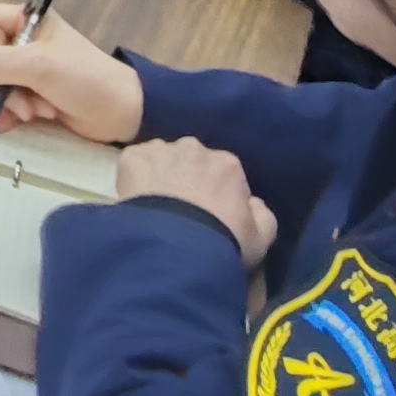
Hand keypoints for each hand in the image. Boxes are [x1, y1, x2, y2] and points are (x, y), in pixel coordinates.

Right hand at [0, 5, 142, 141]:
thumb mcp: (39, 65)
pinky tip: (13, 126)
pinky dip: (9, 115)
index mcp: (27, 20)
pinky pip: (5, 103)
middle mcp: (24, 42)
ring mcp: (29, 71)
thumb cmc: (84, 79)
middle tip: (30, 95)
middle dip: (6, 82)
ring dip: (14, 101)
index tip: (11, 60)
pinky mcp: (34, 95)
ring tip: (40, 111)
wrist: (121, 112)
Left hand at [116, 137, 276, 267]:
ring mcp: (162, 151)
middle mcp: (196, 149)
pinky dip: (134, 177)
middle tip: (180, 211)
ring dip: (160, 175)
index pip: (223, 173)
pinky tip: (137, 200)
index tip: (209, 214)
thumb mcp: (261, 238)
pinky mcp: (133, 158)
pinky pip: (134, 163)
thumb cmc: (223, 241)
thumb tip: (253, 203)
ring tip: (156, 207)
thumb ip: (263, 215)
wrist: (177, 246)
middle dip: (187, 179)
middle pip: (191, 161)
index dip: (216, 194)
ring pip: (161, 158)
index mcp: (228, 164)